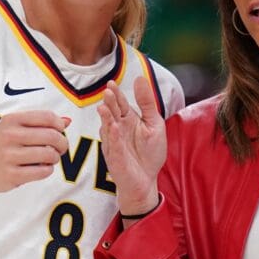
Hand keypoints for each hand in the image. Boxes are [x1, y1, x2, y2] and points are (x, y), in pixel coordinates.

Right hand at [0, 110, 69, 210]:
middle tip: (60, 149)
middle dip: (62, 143)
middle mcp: (9, 136)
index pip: (47, 117)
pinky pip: (43, 171)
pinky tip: (41, 168)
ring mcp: (9, 156)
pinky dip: (48, 170)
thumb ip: (40, 123)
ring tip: (50, 159)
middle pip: (52, 136)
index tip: (60, 132)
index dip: (60, 126)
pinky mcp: (12, 175)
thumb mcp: (14, 128)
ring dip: (55, 158)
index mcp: (11, 120)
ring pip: (50, 154)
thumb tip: (67, 121)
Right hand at [98, 77, 166, 214]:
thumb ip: (147, 102)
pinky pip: (113, 145)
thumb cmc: (149, 153)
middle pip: (112, 112)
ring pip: (108, 127)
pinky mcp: (115, 156)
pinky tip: (113, 128)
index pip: (120, 103)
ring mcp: (114, 142)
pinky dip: (113, 137)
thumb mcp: (154, 123)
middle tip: (107, 91)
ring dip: (106, 118)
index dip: (116, 93)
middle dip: (109, 102)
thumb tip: (140, 78)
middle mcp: (118, 129)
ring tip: (104, 107)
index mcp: (128, 119)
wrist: (146, 180)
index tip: (111, 83)